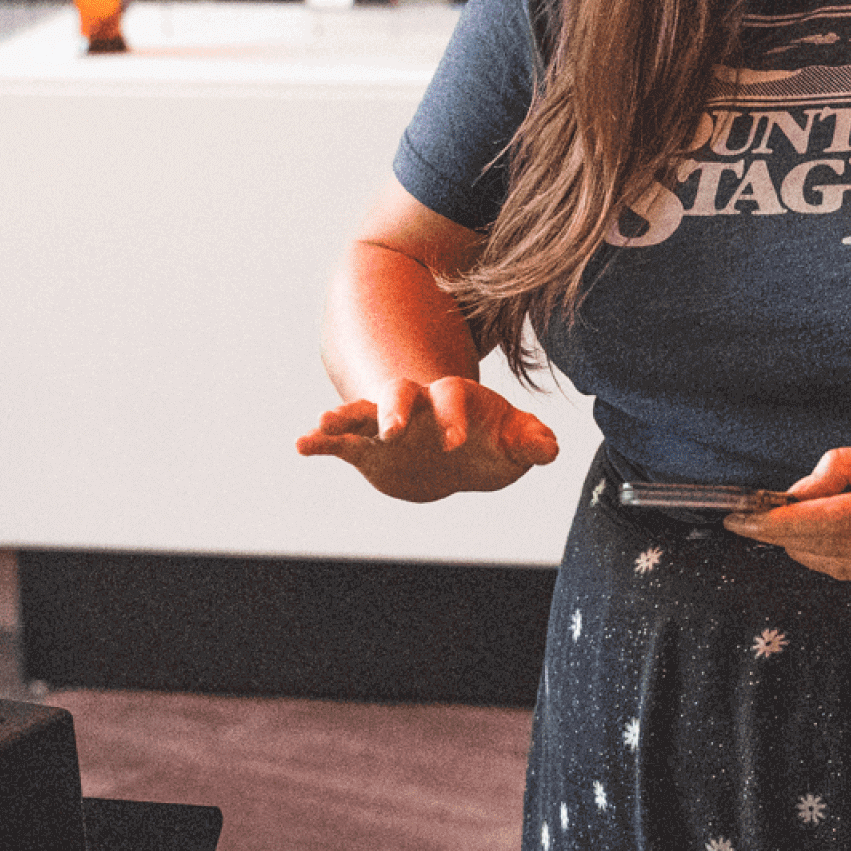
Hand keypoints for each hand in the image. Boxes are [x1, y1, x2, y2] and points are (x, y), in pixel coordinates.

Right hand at [296, 375, 558, 502]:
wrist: (455, 455)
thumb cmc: (489, 442)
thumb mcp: (512, 443)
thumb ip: (530, 441)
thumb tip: (549, 447)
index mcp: (455, 400)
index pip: (453, 399)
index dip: (455, 417)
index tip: (456, 444)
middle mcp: (416, 407)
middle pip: (400, 396)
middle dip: (395, 408)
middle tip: (392, 428)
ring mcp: (388, 426)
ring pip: (362, 414)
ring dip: (344, 416)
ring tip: (322, 422)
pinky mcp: (367, 450)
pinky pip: (340, 443)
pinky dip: (320, 441)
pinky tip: (301, 444)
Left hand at [723, 437, 850, 597]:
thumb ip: (842, 469)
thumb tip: (796, 494)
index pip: (823, 522)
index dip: (776, 524)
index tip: (742, 520)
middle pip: (823, 550)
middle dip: (783, 537)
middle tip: (755, 520)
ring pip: (837, 568)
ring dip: (806, 549)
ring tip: (792, 526)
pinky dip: (838, 559)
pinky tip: (832, 540)